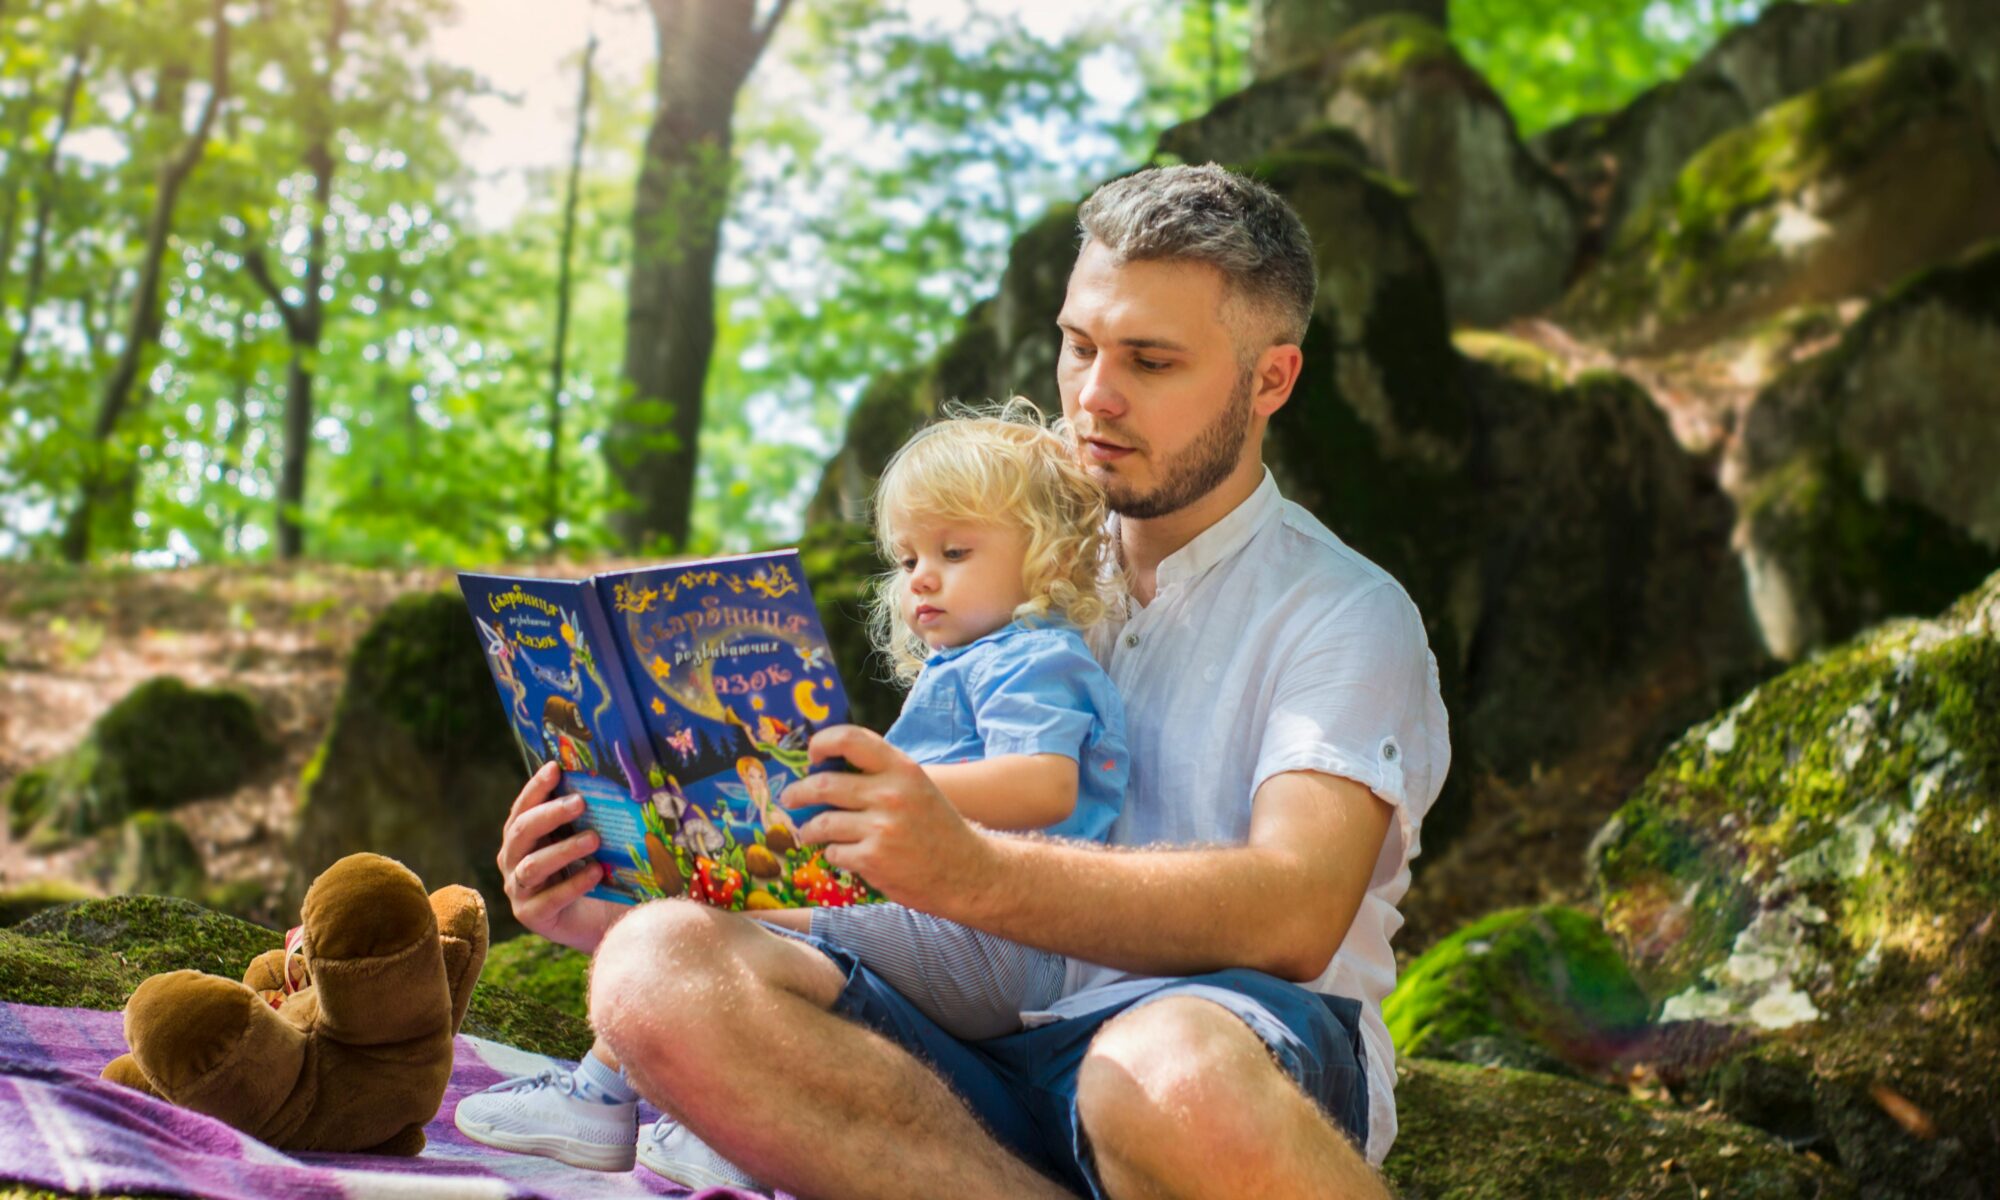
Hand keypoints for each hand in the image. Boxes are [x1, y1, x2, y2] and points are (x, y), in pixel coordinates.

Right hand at [497, 762, 623, 952]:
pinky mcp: (532, 915)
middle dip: (550, 814)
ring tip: (594, 839)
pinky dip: (574, 884)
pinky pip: (548, 899)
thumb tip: (606, 783)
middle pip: (522, 832)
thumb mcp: (591, 841)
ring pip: (532, 865)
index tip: (555, 768)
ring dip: (563, 850)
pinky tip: (597, 873)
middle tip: (580, 802)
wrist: (604, 920)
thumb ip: (588, 818)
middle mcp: (514, 861)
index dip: (536, 788)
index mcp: (523, 837)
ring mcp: (519, 890)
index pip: (523, 808)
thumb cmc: (597, 871)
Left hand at [781, 725, 994, 914]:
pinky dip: (833, 854)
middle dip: (798, 792)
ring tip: (809, 832)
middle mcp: (890, 794)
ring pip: (822, 823)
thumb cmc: (936, 828)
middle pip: (823, 784)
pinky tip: (844, 854)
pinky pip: (833, 852)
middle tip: (790, 798)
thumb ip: (880, 775)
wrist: (967, 872)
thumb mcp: (916, 788)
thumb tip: (827, 769)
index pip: (850, 739)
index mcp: (901, 769)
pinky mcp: (873, 860)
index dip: (822, 742)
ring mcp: (880, 828)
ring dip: (810, 829)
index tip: (812, 755)